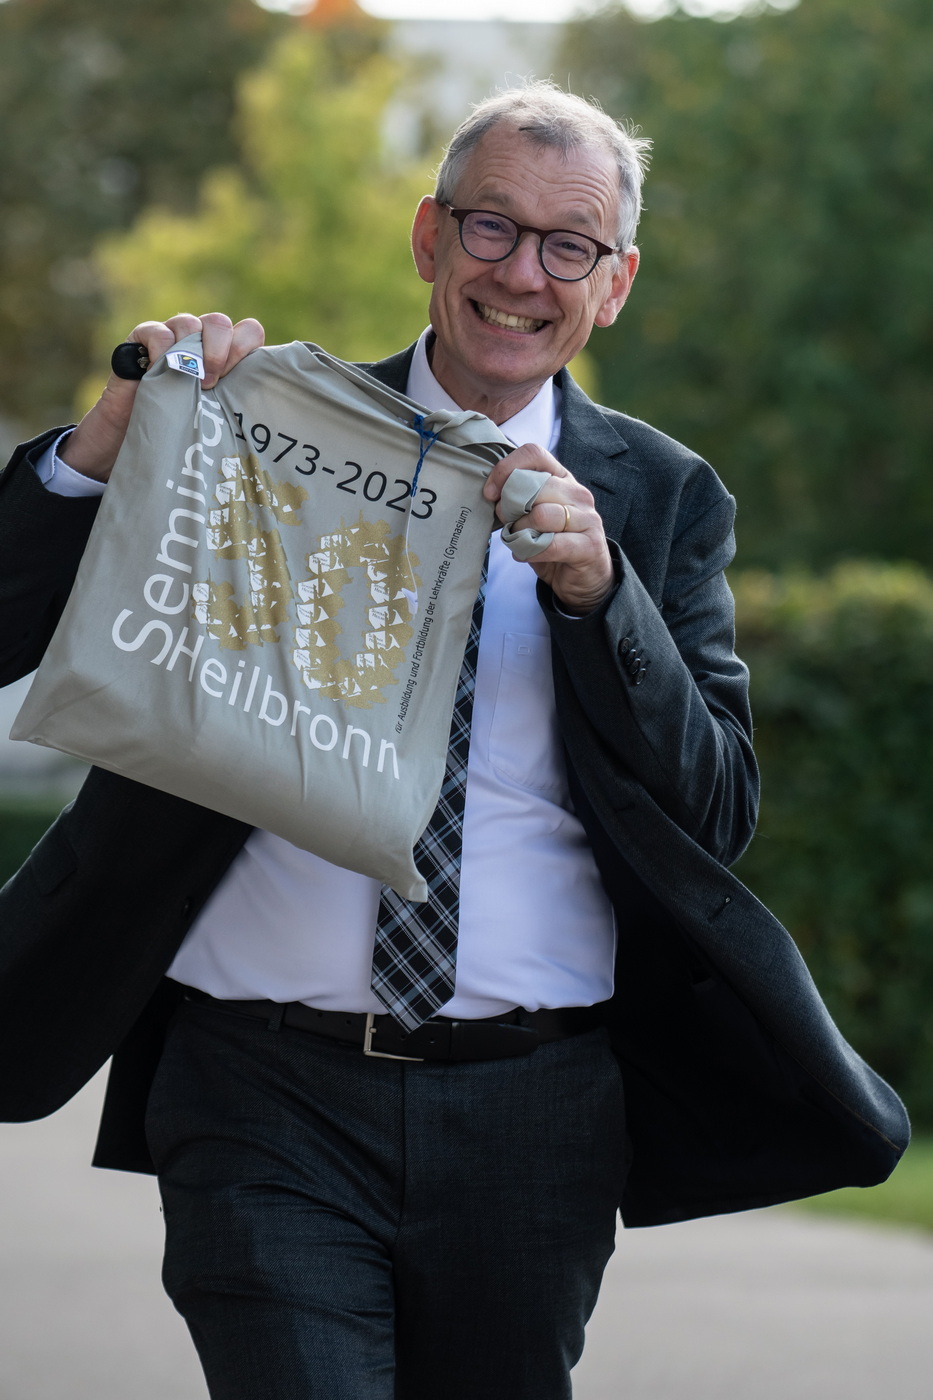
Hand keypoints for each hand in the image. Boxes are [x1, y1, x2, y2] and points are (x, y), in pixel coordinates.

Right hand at [60, 312, 264, 483]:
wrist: (131, 441)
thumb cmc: (180, 433)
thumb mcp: (214, 419)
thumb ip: (235, 403)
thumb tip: (270, 411)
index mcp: (225, 356)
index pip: (248, 331)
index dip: (245, 347)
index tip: (236, 377)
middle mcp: (200, 342)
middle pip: (219, 322)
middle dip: (220, 350)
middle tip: (212, 382)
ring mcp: (170, 338)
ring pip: (189, 321)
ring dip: (191, 351)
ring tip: (188, 381)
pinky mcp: (141, 341)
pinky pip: (157, 332)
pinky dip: (161, 349)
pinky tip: (159, 370)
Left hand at [483, 444, 614, 614]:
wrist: (586, 577)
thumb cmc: (554, 542)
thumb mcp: (535, 515)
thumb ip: (519, 500)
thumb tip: (491, 493)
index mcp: (563, 479)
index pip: (534, 454)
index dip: (506, 469)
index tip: (490, 492)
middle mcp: (578, 494)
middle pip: (535, 486)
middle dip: (510, 506)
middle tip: (506, 522)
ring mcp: (587, 519)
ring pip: (542, 515)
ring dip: (521, 531)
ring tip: (518, 540)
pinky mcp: (589, 546)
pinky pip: (552, 545)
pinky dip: (531, 552)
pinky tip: (526, 555)